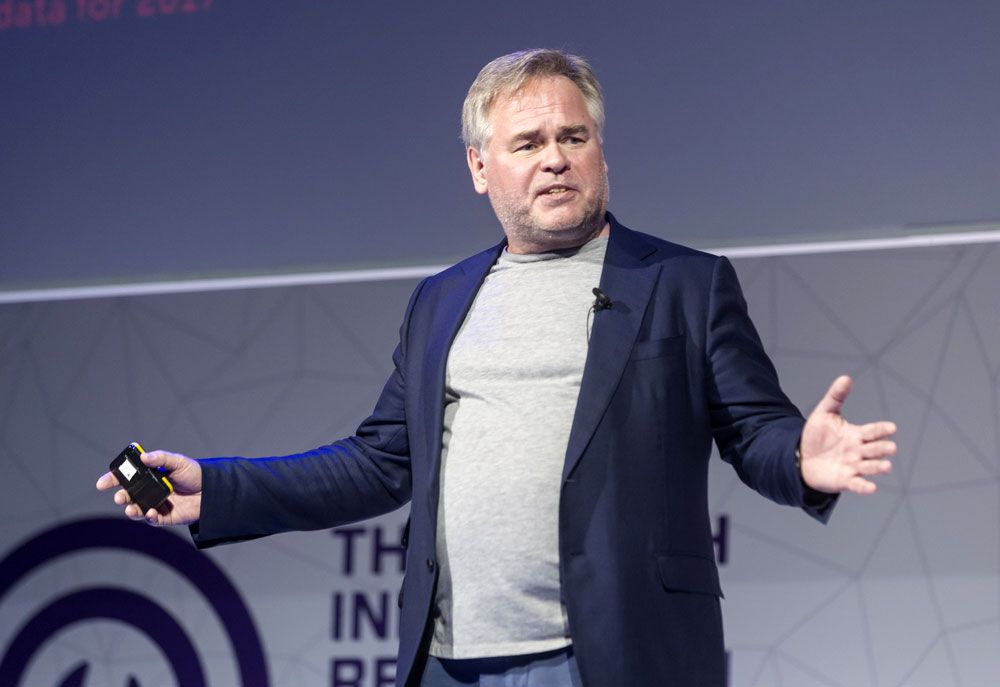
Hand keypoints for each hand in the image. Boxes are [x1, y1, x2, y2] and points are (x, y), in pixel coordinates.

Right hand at [96, 450, 202, 525]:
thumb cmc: (195, 474)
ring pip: (136, 510)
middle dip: (121, 497)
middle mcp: (149, 491)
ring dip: (131, 510)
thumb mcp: (178, 462)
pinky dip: (148, 517)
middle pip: (128, 496)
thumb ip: (161, 459)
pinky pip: (152, 520)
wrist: (213, 491)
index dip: (112, 480)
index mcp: (149, 476)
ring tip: (131, 509)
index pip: (126, 478)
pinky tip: (151, 512)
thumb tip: (144, 456)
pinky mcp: (164, 517)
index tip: (102, 483)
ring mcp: (156, 504)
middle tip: (120, 497)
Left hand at [800, 375, 896, 494]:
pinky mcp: (845, 480)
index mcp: (857, 434)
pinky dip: (865, 487)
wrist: (801, 457)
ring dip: (878, 467)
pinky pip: (857, 484)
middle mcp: (859, 451)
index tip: (892, 428)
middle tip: (891, 448)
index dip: (882, 430)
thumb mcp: (824, 413)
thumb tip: (846, 378)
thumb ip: (836, 397)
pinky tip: (872, 487)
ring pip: (870, 467)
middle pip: (875, 449)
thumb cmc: (817, 435)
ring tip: (886, 466)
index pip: (873, 431)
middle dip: (883, 449)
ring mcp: (853, 466)